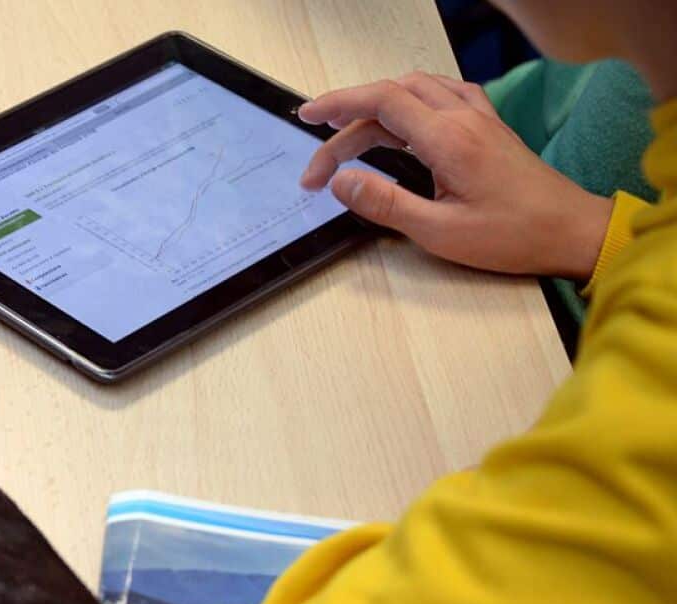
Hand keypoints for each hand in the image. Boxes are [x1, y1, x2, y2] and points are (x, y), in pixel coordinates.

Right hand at [297, 72, 612, 279]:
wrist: (572, 232)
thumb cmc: (513, 236)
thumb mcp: (440, 232)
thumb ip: (385, 204)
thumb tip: (341, 182)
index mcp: (447, 139)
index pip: (381, 103)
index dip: (338, 106)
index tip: (308, 119)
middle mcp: (463, 118)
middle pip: (392, 95)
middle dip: (349, 114)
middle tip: (320, 145)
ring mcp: (479, 118)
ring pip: (418, 88)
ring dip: (379, 101)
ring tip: (351, 128)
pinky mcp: (490, 127)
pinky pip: (445, 92)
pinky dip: (413, 97)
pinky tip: (406, 115)